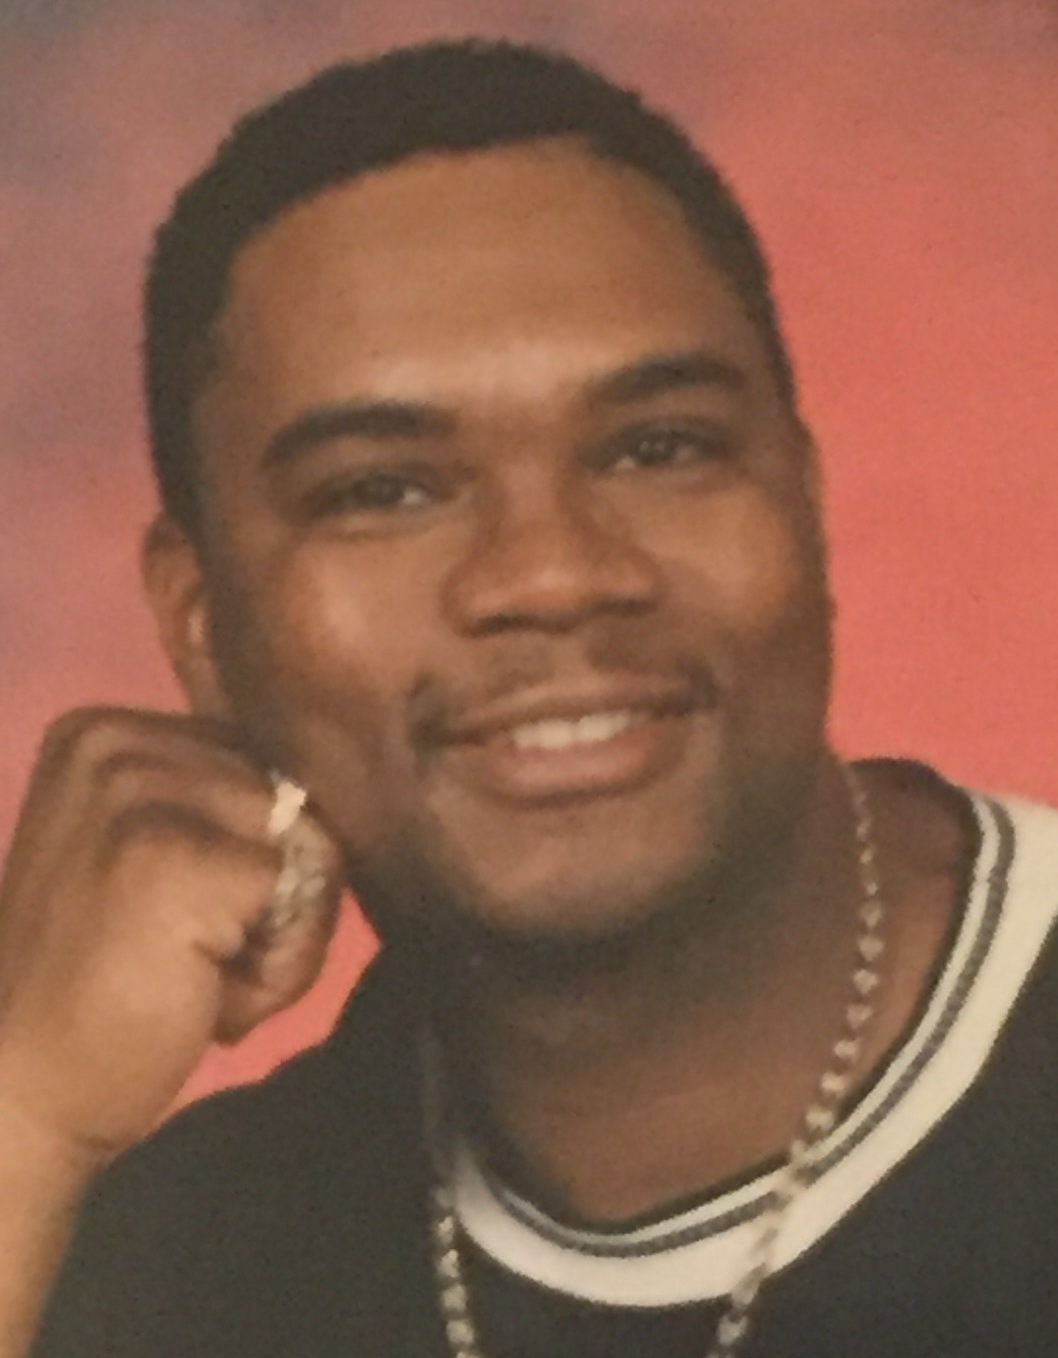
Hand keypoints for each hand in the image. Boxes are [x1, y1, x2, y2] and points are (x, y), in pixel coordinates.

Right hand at [0, 707, 341, 1173]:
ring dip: (280, 930)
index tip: (181, 916)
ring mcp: (136, 793)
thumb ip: (221, 811)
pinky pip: (303, 894)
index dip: (251, 848)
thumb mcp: (149, 858)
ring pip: (305, 843)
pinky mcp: (171, 858)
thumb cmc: (99, 986)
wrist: (20, 1097)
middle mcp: (111, 741)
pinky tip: (214, 1000)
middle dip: (271, 889)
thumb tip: (315, 808)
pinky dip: (281, 965)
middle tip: (191, 961)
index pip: (256, 758)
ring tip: (200, 978)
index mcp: (101, 731)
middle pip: (289, 794)